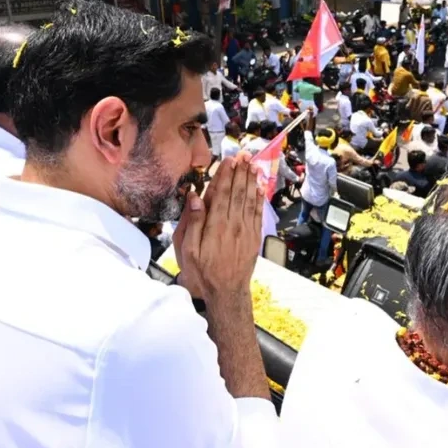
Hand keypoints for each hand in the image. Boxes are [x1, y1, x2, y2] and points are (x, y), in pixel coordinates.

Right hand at [174, 154, 262, 303]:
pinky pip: (258, 214)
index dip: (225, 175)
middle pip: (237, 192)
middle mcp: (233, 224)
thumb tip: (195, 197)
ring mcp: (246, 231)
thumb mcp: (188, 250)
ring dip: (251, 181)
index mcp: (215, 225)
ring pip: (249, 200)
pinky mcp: (254, 238)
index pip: (221, 193)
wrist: (226, 293)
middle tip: (244, 154)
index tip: (229, 159)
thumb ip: (192, 222)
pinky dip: (259, 199)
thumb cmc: (202, 272)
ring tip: (252, 164)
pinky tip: (259, 188)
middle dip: (240, 172)